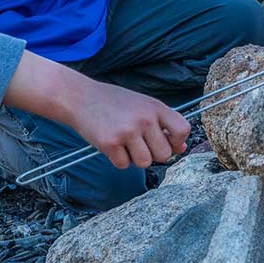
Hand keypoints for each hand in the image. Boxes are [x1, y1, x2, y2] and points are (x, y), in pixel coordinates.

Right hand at [67, 80, 190, 169]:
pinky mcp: (110, 143)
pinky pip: (124, 165)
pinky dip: (118, 159)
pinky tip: (112, 144)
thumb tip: (181, 147)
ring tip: (124, 142)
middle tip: (139, 143)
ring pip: (145, 162)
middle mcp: (144, 119)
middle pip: (164, 154)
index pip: (182, 130)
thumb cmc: (113, 102)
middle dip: (153, 154)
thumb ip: (162, 124)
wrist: (80, 97)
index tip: (167, 141)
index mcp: (155, 107)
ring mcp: (127, 131)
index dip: (177, 141)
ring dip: (135, 158)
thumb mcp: (142, 105)